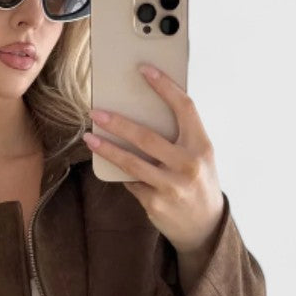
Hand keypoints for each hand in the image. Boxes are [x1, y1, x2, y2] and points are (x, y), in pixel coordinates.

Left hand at [83, 64, 224, 291]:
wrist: (205, 226)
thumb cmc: (198, 181)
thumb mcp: (199, 156)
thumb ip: (179, 137)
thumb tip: (140, 114)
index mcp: (202, 145)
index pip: (184, 108)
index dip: (164, 86)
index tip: (144, 69)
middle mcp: (188, 164)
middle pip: (147, 136)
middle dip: (118, 123)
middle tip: (97, 112)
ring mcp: (171, 186)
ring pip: (131, 162)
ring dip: (107, 148)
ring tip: (90, 137)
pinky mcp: (155, 203)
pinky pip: (131, 182)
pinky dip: (120, 172)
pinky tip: (110, 164)